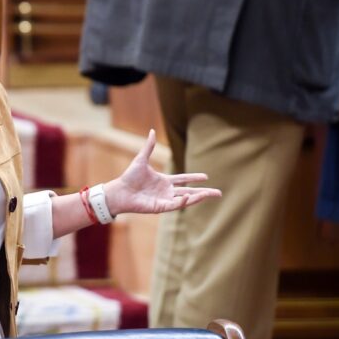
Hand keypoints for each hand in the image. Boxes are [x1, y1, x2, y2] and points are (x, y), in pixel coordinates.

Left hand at [105, 129, 221, 214]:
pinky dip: (182, 202)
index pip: (183, 179)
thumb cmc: (129, 177)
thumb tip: (152, 131)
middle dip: (204, 193)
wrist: (120, 191)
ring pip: (185, 199)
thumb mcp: (141, 159)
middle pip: (189, 192)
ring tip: (208, 195)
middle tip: (218, 193)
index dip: (194, 178)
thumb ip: (149, 147)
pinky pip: (174, 205)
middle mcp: (166, 191)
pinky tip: (188, 197)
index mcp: (164, 181)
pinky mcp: (160, 207)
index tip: (206, 177)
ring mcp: (164, 200)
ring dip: (197, 198)